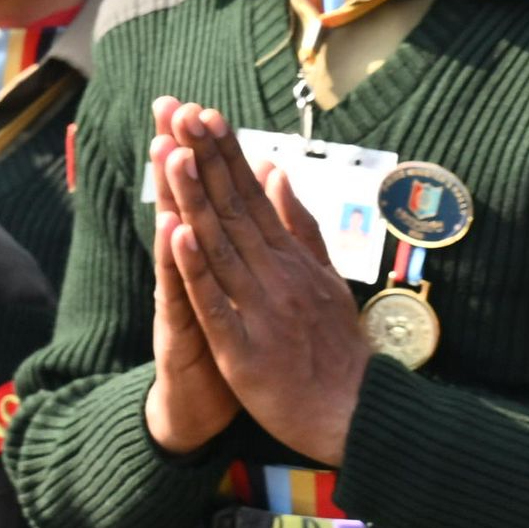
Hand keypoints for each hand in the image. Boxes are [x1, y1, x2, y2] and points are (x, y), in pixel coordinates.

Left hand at [158, 98, 367, 461]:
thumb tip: (278, 172)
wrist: (354, 414)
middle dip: (206, 160)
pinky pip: (214, 302)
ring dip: (194, 199)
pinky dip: (195, 268)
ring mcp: (259, 308)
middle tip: (184, 113)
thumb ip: (299, 225)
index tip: (204, 115)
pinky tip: (178, 234)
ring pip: (219, 245)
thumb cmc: (337, 349)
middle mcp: (276, 274)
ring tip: (174, 155)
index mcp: (290, 258)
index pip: (253, 196)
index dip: (226, 155)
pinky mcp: (242, 347)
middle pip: (233, 209)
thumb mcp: (325, 277)